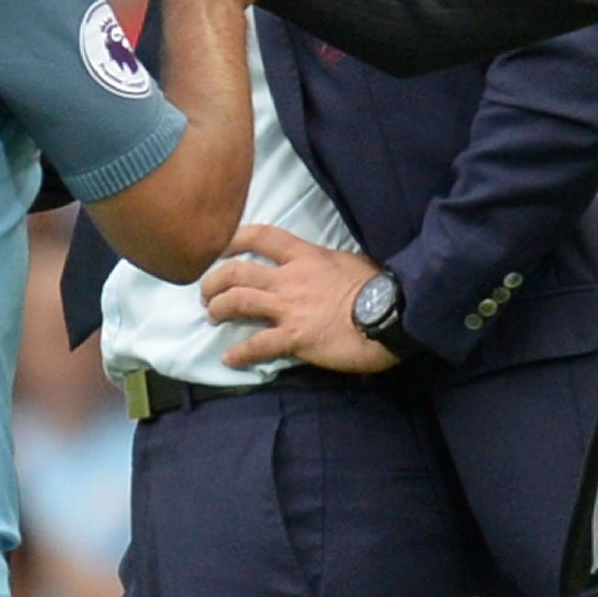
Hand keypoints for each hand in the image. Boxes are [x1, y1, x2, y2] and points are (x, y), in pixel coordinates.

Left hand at [200, 225, 400, 372]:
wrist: (389, 314)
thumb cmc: (378, 286)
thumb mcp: (349, 262)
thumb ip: (326, 264)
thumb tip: (323, 268)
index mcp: (305, 256)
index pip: (262, 236)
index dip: (235, 238)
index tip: (220, 247)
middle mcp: (289, 278)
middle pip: (237, 271)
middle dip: (214, 280)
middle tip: (208, 292)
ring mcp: (288, 308)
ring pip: (238, 301)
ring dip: (218, 308)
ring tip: (211, 316)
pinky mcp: (292, 338)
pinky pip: (256, 345)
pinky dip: (239, 353)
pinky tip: (229, 360)